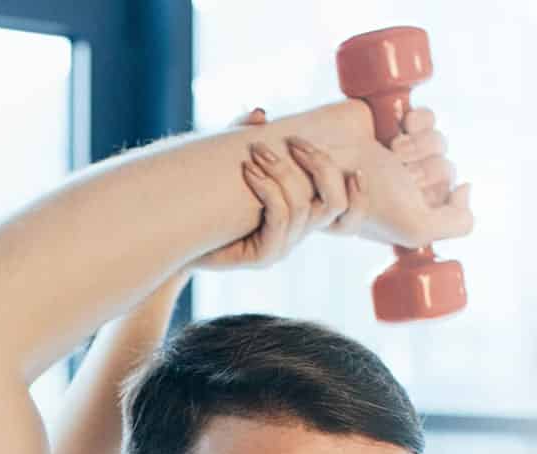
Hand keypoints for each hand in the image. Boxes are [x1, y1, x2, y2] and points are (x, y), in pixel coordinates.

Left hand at [195, 110, 366, 271]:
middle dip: (320, 165)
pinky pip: (278, 219)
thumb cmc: (203, 200)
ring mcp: (281, 248)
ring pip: (302, 207)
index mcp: (301, 213)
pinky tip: (246, 172)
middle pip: (334, 203)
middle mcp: (297, 233)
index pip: (348, 208)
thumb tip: (260, 113)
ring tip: (256, 151)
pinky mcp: (261, 256)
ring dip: (282, 172)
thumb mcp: (229, 162)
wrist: (175, 236)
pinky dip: (266, 190)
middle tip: (294, 140)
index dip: (360, 191)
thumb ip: (246, 137)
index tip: (354, 159)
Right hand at [345, 104, 473, 248]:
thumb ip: (456, 223)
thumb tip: (467, 188)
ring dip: (419, 144)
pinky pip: (428, 117)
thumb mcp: (414, 228)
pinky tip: (400, 126)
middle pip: (447, 166)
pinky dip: (421, 119)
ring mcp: (403, 153)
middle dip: (423, 166)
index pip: (452, 195)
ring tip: (389, 150)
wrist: (314, 161)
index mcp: (413, 212)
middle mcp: (409, 185)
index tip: (411, 190)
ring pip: (440, 141)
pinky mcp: (394, 122)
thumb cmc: (360, 198)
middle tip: (393, 170)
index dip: (436, 190)